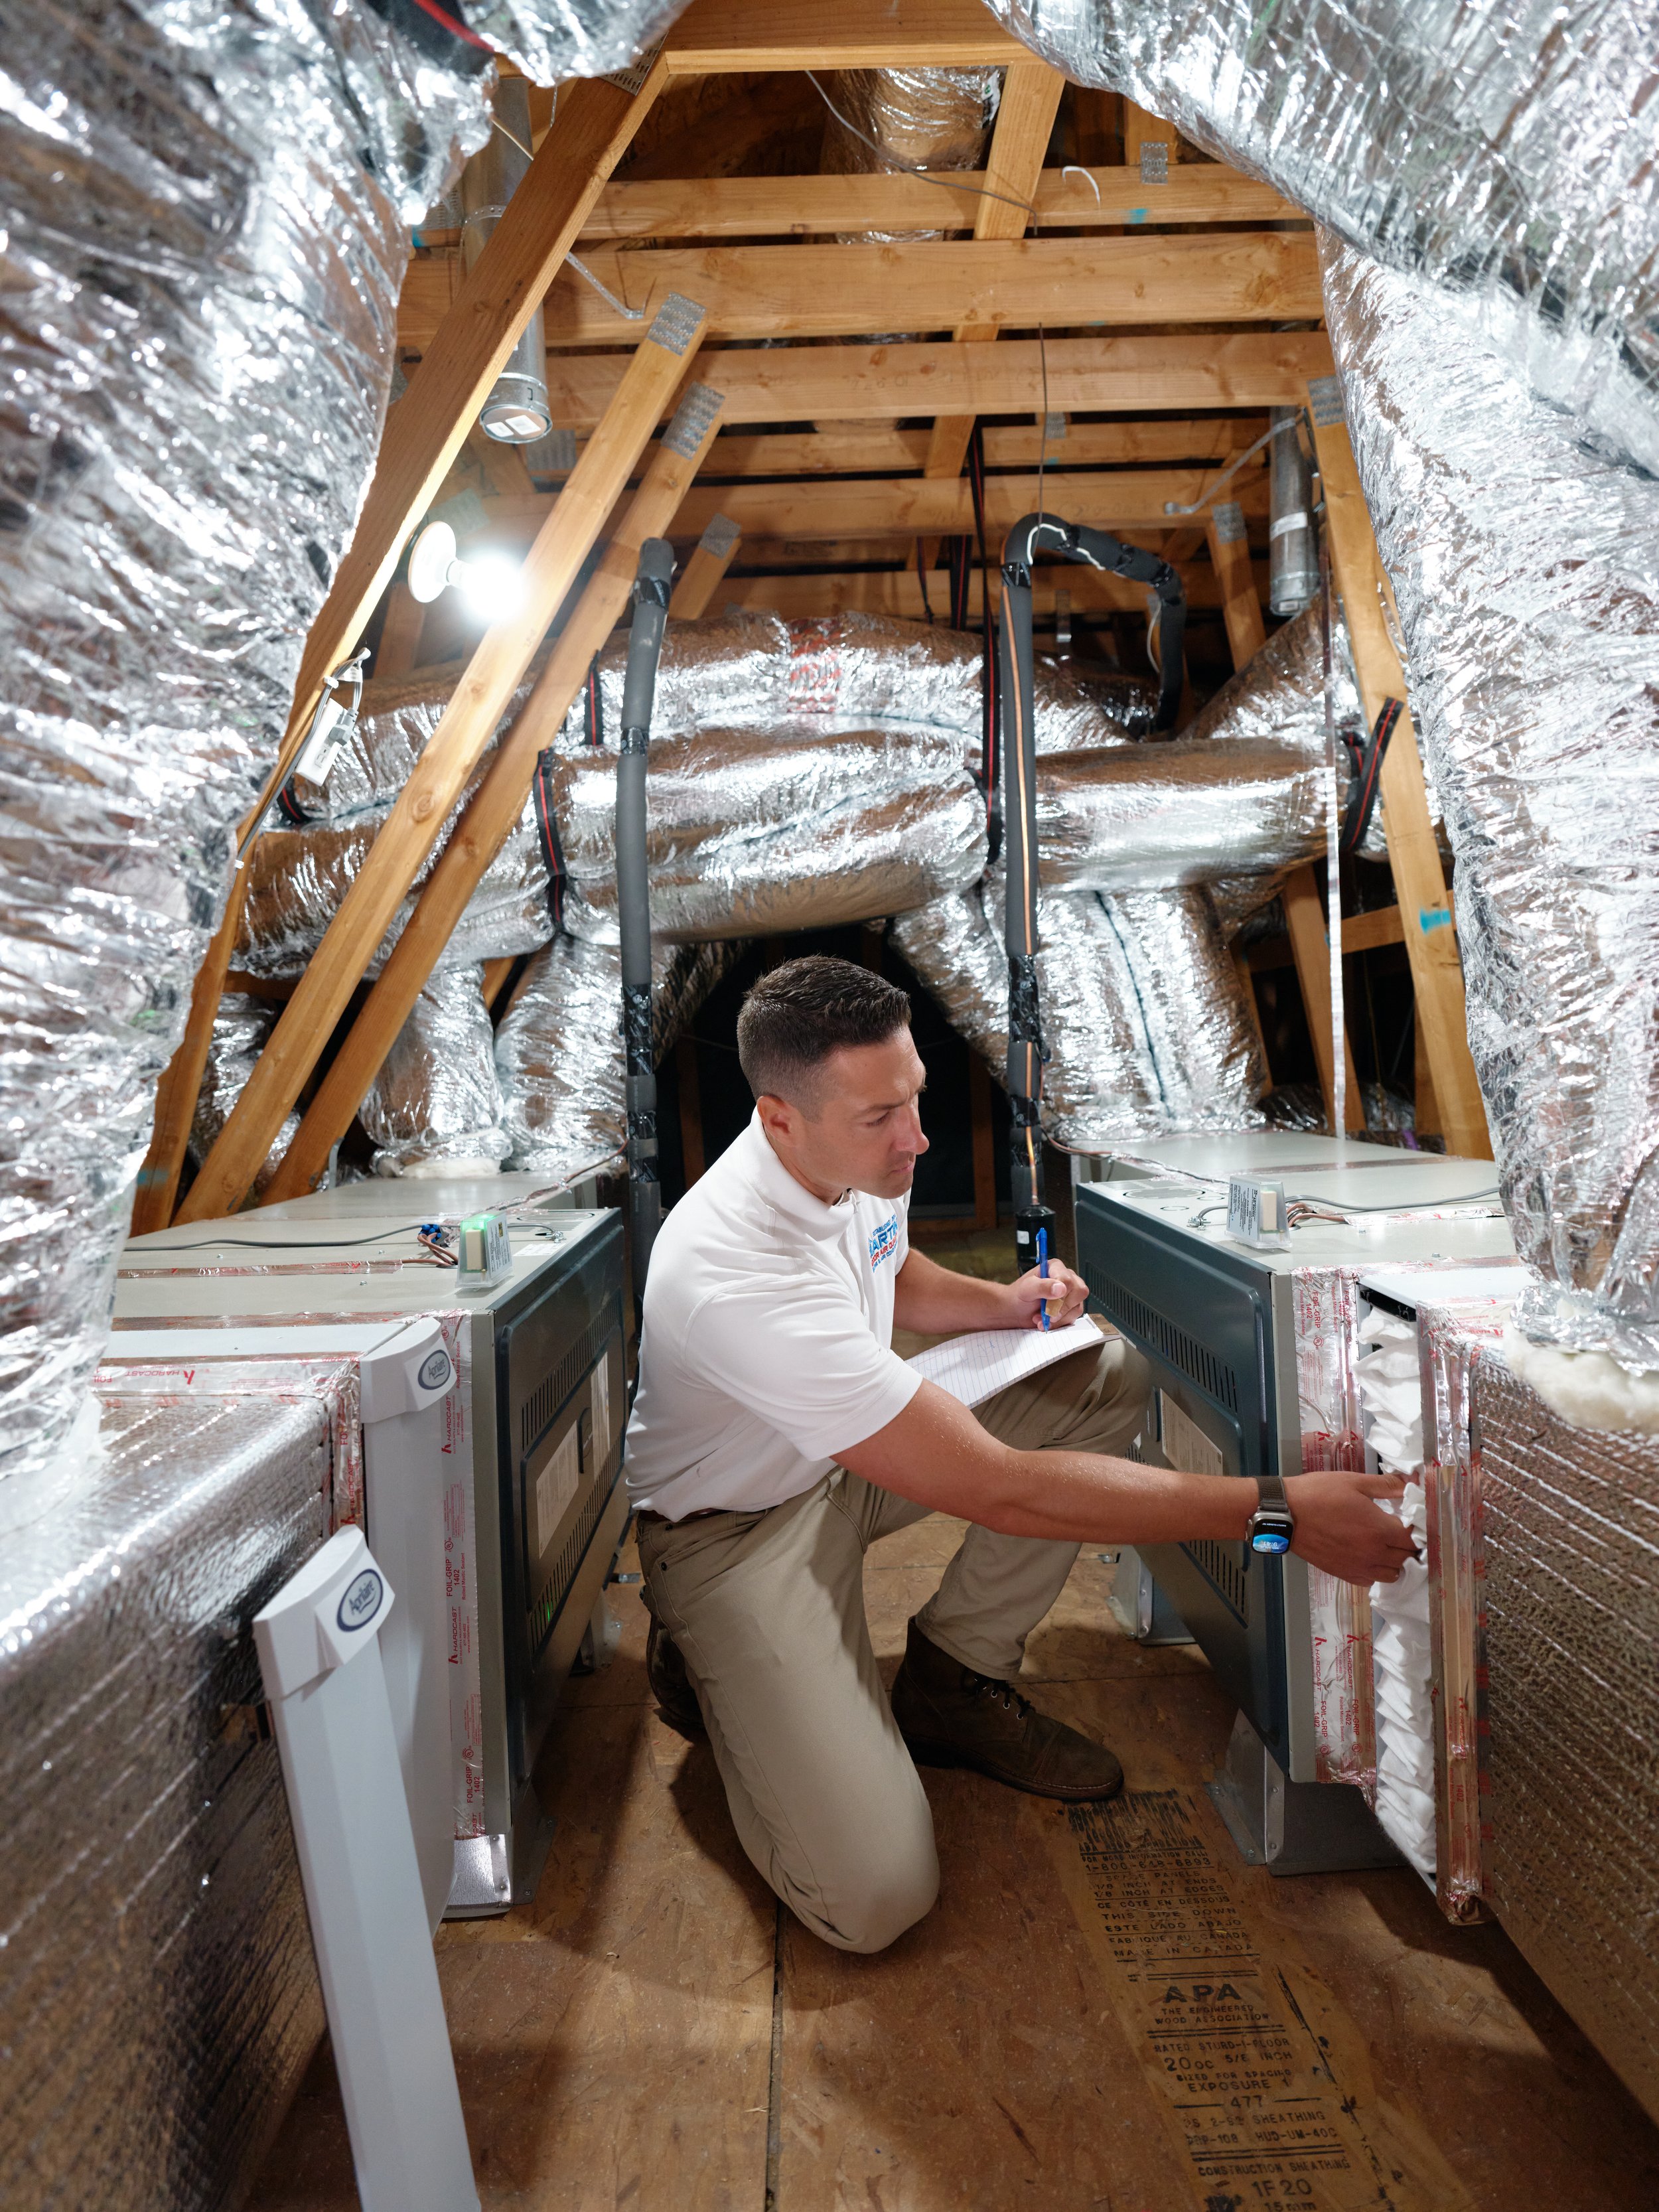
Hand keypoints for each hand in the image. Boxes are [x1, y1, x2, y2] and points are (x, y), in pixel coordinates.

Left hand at [1006, 1258, 1088, 1331]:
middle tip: (1045, 1313)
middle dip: (1061, 1308)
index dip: (1060, 1296)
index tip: (1047, 1305)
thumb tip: (1061, 1289)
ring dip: (1058, 1318)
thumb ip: (1042, 1286)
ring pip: (1077, 1307)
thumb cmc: (1019, 1295)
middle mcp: (1067, 1278)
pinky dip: (1059, 1323)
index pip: (1068, 1280)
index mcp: (1055, 1268)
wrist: (1017, 1309)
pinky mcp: (1071, 1307)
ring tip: (1041, 1317)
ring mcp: (1071, 1293)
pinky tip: (1046, 1321)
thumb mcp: (1026, 1289)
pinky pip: (1073, 1317)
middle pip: (1079, 1292)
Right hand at [1282, 1470, 1418, 1585]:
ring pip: (1393, 1574)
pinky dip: (1375, 1572)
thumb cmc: (1318, 1494)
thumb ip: (1386, 1485)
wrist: (1285, 1514)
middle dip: (1408, 1545)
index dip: (1417, 1530)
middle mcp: (1373, 1554)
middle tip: (1400, 1531)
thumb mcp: (1354, 1481)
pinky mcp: (1344, 1574)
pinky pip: (1371, 1581)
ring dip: (1395, 1562)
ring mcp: (1359, 1567)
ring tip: (1386, 1546)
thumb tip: (1411, 1480)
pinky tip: (1368, 1557)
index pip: (1414, 1539)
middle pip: (1407, 1558)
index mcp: (1380, 1530)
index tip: (1412, 1521)